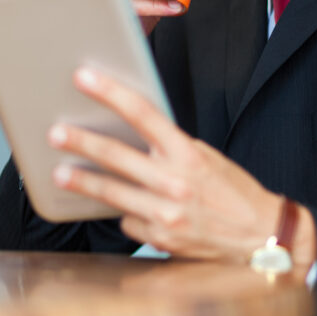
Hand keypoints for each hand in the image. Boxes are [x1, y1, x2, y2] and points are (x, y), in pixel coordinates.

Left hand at [48, 67, 316, 266]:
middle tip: (54, 132)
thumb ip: (171, 148)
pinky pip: (129, 220)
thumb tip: (132, 133)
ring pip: (112, 193)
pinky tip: (135, 210)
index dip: (110, 92)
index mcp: (188, 153)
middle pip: (116, 155)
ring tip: (60, 174)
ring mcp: (165, 214)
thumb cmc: (233, 192)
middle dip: (80, 141)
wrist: (262, 238)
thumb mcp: (206, 158)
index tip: (84, 77)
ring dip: (83, 181)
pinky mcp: (160, 238)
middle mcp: (174, 182)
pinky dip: (127, 213)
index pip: (142, 114)